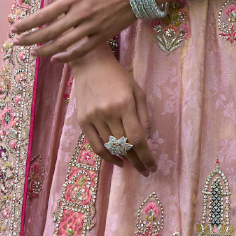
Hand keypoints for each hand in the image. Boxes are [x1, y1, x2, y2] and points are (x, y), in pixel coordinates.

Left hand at [12, 0, 133, 60]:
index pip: (45, 14)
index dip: (27, 23)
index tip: (14, 28)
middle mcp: (81, 14)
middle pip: (50, 32)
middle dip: (30, 39)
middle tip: (15, 43)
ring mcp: (93, 27)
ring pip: (64, 44)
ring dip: (45, 50)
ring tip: (32, 52)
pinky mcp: (104, 35)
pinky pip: (83, 50)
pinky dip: (68, 57)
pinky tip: (56, 59)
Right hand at [70, 49, 154, 172]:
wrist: (91, 65)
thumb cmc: (119, 77)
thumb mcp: (138, 92)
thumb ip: (144, 118)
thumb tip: (148, 143)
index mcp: (125, 104)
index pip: (137, 138)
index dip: (146, 156)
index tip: (152, 167)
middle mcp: (108, 112)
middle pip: (125, 145)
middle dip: (137, 160)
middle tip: (145, 170)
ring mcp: (93, 117)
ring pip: (111, 147)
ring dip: (124, 158)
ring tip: (134, 163)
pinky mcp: (82, 121)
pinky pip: (95, 146)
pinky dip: (107, 157)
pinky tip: (118, 161)